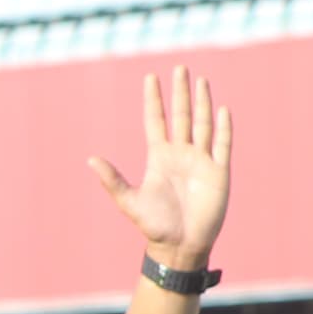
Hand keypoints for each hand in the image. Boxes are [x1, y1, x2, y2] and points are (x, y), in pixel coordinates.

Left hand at [89, 66, 230, 272]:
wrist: (180, 246)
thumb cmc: (154, 226)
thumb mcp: (129, 202)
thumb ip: (112, 180)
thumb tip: (90, 159)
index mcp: (159, 158)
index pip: (156, 121)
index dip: (153, 100)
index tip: (150, 77)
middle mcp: (181, 154)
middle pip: (181, 116)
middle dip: (179, 92)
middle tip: (179, 68)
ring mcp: (201, 160)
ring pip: (202, 124)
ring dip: (202, 102)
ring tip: (200, 80)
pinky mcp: (219, 171)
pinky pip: (222, 144)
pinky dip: (222, 127)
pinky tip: (221, 109)